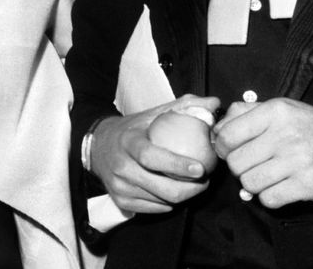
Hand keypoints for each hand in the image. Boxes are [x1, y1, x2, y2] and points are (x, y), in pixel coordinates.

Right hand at [88, 94, 219, 214]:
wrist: (98, 146)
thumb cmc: (132, 129)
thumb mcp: (153, 114)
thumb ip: (184, 107)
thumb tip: (214, 103)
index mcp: (128, 142)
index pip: (151, 157)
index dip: (176, 165)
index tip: (200, 168)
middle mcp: (121, 166)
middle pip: (160, 188)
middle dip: (190, 189)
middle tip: (204, 181)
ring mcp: (119, 187)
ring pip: (161, 202)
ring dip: (182, 196)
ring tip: (192, 184)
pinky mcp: (120, 201)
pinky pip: (154, 209)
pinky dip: (168, 203)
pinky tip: (174, 191)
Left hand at [212, 98, 312, 208]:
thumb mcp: (284, 108)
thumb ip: (248, 112)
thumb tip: (218, 128)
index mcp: (276, 112)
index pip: (229, 134)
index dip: (222, 146)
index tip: (228, 150)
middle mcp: (286, 134)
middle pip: (236, 162)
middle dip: (238, 167)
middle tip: (249, 164)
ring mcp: (298, 161)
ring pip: (249, 182)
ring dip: (253, 183)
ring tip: (265, 175)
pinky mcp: (308, 185)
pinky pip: (269, 199)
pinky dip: (269, 197)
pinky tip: (278, 187)